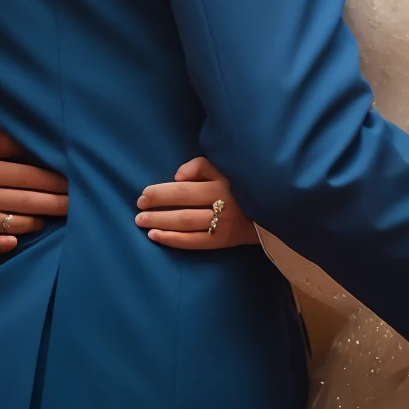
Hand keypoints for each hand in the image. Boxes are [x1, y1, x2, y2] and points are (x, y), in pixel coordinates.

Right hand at [0, 116, 67, 254]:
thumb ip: (0, 135)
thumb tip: (34, 138)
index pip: (31, 177)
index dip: (57, 181)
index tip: (76, 182)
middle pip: (31, 203)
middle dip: (59, 204)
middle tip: (79, 204)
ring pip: (17, 225)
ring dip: (38, 221)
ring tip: (52, 217)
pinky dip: (10, 243)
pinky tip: (21, 237)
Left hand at [136, 156, 257, 249]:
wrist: (269, 210)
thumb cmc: (240, 185)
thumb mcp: (224, 168)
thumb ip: (200, 166)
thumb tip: (177, 176)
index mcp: (222, 183)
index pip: (184, 188)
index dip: (161, 192)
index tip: (144, 194)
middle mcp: (223, 205)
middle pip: (182, 207)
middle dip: (157, 207)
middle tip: (138, 208)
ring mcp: (223, 225)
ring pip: (185, 224)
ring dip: (160, 223)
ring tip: (141, 222)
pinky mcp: (223, 241)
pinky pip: (193, 242)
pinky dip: (172, 240)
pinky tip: (155, 236)